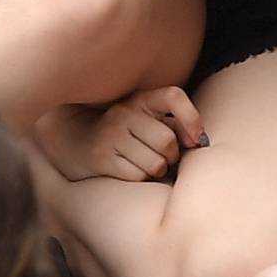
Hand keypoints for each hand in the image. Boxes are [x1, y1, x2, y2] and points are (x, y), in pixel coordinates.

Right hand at [41, 89, 205, 183]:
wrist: (76, 140)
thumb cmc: (126, 133)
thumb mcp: (147, 119)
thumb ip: (174, 123)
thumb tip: (200, 140)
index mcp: (142, 99)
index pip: (173, 96)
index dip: (191, 118)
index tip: (195, 140)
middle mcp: (125, 113)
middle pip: (168, 142)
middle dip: (172, 157)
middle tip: (163, 158)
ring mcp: (111, 135)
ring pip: (156, 164)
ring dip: (157, 171)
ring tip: (145, 164)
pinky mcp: (101, 158)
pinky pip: (138, 177)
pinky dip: (140, 180)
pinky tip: (130, 171)